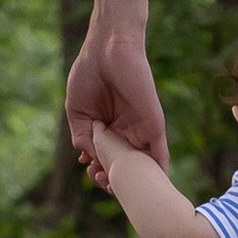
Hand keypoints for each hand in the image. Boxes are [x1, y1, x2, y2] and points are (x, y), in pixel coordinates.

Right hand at [67, 24, 165, 174]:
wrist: (106, 49)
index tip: (89, 172)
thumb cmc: (89, 74)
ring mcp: (141, 129)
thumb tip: (89, 159)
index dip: (98, 171)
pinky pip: (160, 154)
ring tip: (115, 188)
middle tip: (99, 181)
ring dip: (131, 181)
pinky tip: (150, 187)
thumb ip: (82, 136)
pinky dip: (156, 172)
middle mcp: (126, 131)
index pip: (107, 158)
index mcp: (108, 128)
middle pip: (124, 166)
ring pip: (141, 166)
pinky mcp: (154, 125)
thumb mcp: (77, 111)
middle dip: (112, 179)